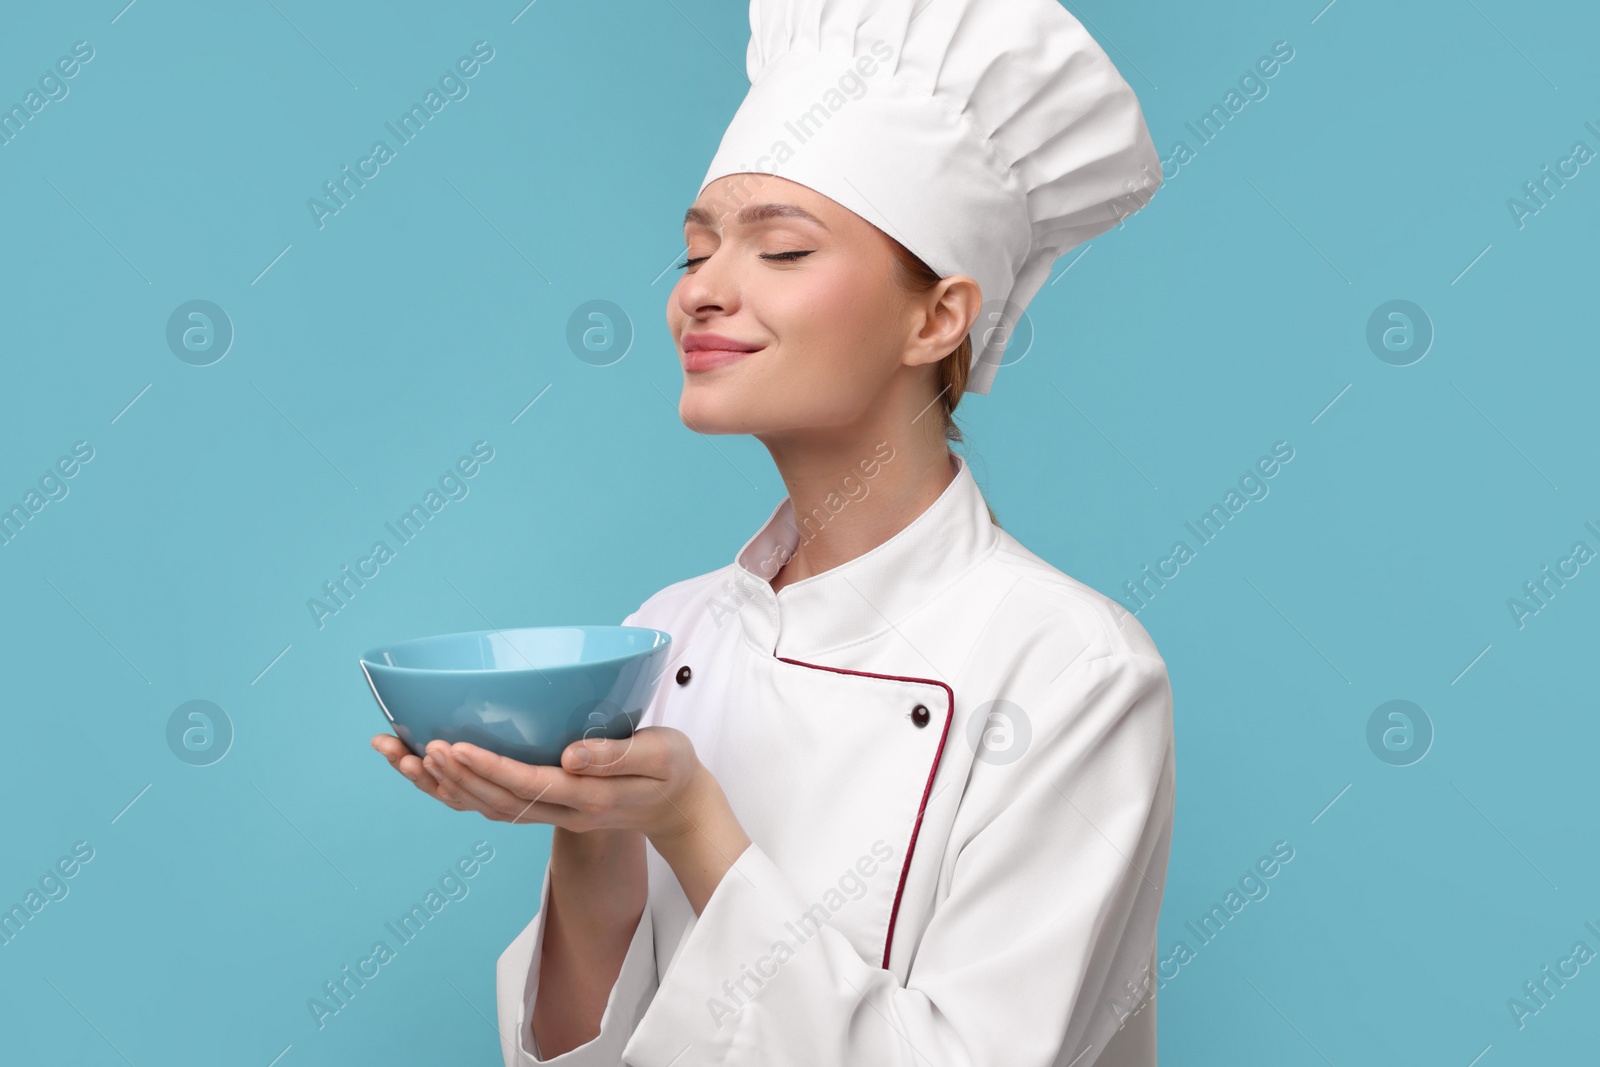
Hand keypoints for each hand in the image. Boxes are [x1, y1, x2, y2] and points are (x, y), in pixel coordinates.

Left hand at [370, 728, 708, 845]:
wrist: (675, 806)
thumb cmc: (671, 770)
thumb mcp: (661, 755)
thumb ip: (618, 756)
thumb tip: (569, 756)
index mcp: (589, 798)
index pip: (528, 785)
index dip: (487, 768)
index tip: (452, 746)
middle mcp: (562, 811)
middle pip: (494, 801)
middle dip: (450, 776)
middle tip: (413, 746)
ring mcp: (549, 813)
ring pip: (483, 807)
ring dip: (438, 785)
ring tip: (399, 755)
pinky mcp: (541, 805)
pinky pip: (488, 804)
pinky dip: (452, 789)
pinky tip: (425, 768)